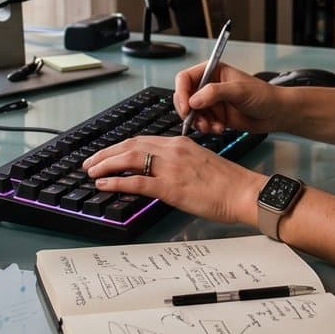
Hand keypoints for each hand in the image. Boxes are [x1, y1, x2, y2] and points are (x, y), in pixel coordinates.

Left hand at [82, 135, 266, 226]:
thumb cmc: (228, 183)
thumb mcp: (200, 164)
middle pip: (130, 145)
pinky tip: (104, 185)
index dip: (120, 147)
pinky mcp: (170, 186)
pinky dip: (115, 182)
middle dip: (106, 153)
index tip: (108, 154)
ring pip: (128, 159)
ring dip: (105, 165)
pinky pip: (135, 182)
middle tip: (90, 162)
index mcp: (180, 143)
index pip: (142, 140)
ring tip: (91, 172)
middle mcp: (172, 150)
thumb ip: (179, 164)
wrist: (244, 192)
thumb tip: (161, 174)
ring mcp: (170, 167)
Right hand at [174, 63, 285, 134]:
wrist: (276, 113)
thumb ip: (215, 93)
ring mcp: (211, 102)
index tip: (186, 107)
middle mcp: (208, 85)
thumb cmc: (263, 95)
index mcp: (212, 71)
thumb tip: (193, 100)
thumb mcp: (239, 90)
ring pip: (191, 113)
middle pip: (184, 97)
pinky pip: (201, 123)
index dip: (181, 93)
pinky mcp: (215, 116)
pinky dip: (207, 128)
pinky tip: (219, 128)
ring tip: (212, 127)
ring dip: (199, 122)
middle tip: (197, 121)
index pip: (185, 78)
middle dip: (189, 111)